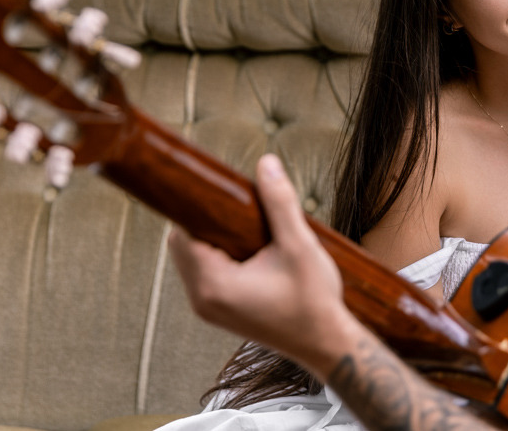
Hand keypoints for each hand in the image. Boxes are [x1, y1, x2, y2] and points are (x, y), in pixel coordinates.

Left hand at [169, 154, 356, 376]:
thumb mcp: (299, 245)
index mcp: (215, 285)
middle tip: (236, 205)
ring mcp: (209, 309)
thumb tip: (266, 164)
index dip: (195, 209)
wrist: (326, 343)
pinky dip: (217, 256)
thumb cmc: (314, 301)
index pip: (182, 235)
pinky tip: (245, 247)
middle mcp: (203, 301)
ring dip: (210, 240)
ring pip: (191, 260)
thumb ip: (280, 203)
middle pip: (181, 246)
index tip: (214, 189)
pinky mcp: (219, 312)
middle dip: (204, 222)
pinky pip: (204, 275)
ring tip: (244, 226)